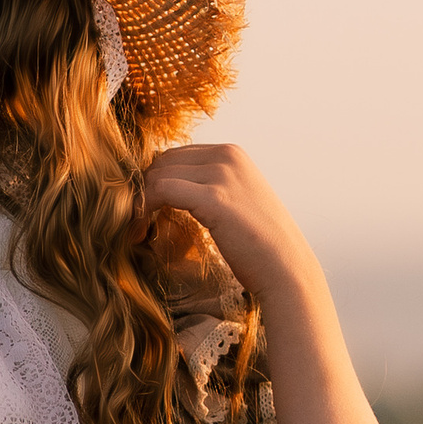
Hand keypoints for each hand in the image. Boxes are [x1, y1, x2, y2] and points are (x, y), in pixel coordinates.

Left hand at [140, 143, 317, 307]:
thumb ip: (208, 188)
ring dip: (140, 202)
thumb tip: (167, 189)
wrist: (286, 269)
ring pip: (157, 175)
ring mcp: (222, 173)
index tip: (145, 210)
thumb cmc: (258, 246)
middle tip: (136, 222)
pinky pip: (161, 190)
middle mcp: (228, 155)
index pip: (175, 156)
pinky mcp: (214, 197)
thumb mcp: (234, 203)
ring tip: (137, 230)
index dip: (155, 181)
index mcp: (232, 154)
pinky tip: (141, 232)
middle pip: (162, 162)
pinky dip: (143, 209)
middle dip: (144, 190)